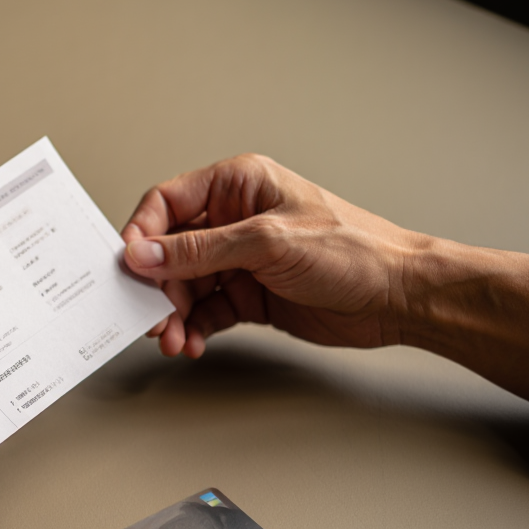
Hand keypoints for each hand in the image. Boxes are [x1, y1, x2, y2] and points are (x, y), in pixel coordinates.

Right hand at [121, 153, 426, 357]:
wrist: (400, 297)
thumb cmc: (355, 252)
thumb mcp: (268, 243)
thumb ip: (200, 250)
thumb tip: (144, 253)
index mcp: (238, 185)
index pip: (168, 202)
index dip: (142, 233)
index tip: (128, 267)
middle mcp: (234, 219)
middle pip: (169, 251)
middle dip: (156, 287)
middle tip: (151, 316)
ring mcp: (240, 259)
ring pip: (183, 287)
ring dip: (172, 315)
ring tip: (172, 338)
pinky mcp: (248, 294)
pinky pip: (205, 311)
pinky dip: (194, 329)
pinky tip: (192, 343)